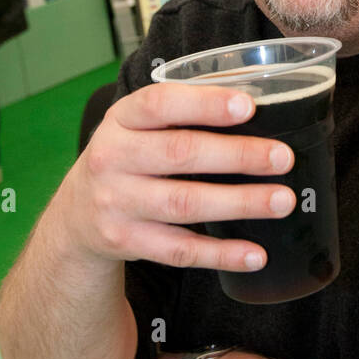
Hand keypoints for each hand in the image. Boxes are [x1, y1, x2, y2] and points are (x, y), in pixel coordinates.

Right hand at [63, 82, 295, 274]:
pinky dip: (221, 254)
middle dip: (238, 155)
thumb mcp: (138, 126)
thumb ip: (182, 114)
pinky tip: (256, 254)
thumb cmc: (128, 157)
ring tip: (282, 201)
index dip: (205, 104)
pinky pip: (180, 251)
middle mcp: (112, 159)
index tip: (248, 105)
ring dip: (240, 203)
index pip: (160, 104)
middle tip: (283, 157)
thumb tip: (257, 105)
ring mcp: (116, 204)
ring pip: (185, 204)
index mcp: (121, 119)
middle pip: (180, 154)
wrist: (76, 215)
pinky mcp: (126, 243)